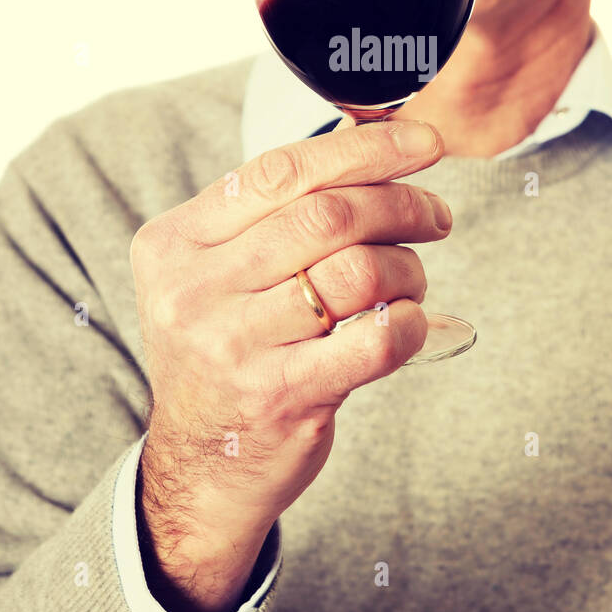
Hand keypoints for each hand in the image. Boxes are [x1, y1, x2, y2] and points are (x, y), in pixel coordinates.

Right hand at [130, 116, 449, 611]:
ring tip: (412, 282)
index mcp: (177, 242)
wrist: (201, 468)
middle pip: (326, 215)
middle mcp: (196, 290)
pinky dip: (414, 323)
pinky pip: (377, 339)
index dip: (365, 148)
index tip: (424, 143)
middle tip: (435, 216)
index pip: (282, 171)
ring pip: (358, 271)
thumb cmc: (227, 351)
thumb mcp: (215, 274)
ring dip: (408, 269)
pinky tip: (414, 324)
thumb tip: (375, 145)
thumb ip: (274, 214)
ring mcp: (235, 346)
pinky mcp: (280, 397)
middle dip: (400, 204)